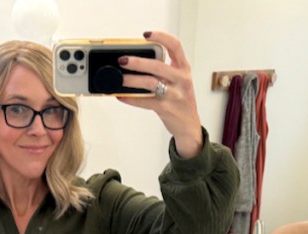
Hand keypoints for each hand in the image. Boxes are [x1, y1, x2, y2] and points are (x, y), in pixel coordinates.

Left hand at [116, 30, 202, 158]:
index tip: (146, 35)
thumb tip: (134, 63)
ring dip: (132, 80)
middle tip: (122, 60)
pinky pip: (145, 101)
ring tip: (119, 79)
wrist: (188, 125)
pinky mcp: (166, 108)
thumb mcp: (178, 81)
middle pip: (158, 66)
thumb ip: (162, 70)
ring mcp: (174, 94)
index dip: (161, 37)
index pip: (176, 46)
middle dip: (138, 62)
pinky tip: (121, 95)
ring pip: (150, 83)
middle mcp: (181, 79)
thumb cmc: (180, 100)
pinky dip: (130, 98)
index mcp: (183, 68)